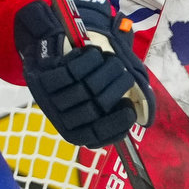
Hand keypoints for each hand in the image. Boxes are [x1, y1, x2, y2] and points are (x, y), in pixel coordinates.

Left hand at [15, 0, 153, 149]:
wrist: (51, 52)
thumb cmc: (84, 78)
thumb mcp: (104, 94)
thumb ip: (123, 104)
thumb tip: (144, 119)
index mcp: (76, 130)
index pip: (95, 136)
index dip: (115, 125)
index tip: (130, 110)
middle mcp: (61, 118)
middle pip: (94, 109)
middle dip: (117, 89)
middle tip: (127, 75)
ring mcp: (50, 98)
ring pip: (86, 88)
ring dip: (107, 71)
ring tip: (115, 61)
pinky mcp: (44, 77)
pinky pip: (72, 70)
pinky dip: (89, 60)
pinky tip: (96, 54)